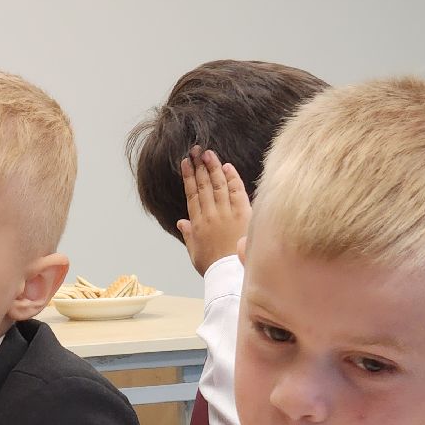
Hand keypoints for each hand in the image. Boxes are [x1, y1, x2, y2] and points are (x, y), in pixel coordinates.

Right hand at [177, 147, 250, 276]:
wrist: (230, 274)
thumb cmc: (214, 266)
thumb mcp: (195, 252)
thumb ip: (188, 235)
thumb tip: (181, 222)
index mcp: (197, 223)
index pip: (192, 194)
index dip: (188, 177)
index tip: (185, 163)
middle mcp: (211, 215)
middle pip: (204, 185)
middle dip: (199, 166)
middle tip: (196, 150)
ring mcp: (227, 213)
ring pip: (218, 185)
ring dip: (213, 167)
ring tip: (208, 153)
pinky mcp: (243, 214)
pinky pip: (237, 191)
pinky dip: (232, 178)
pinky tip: (227, 167)